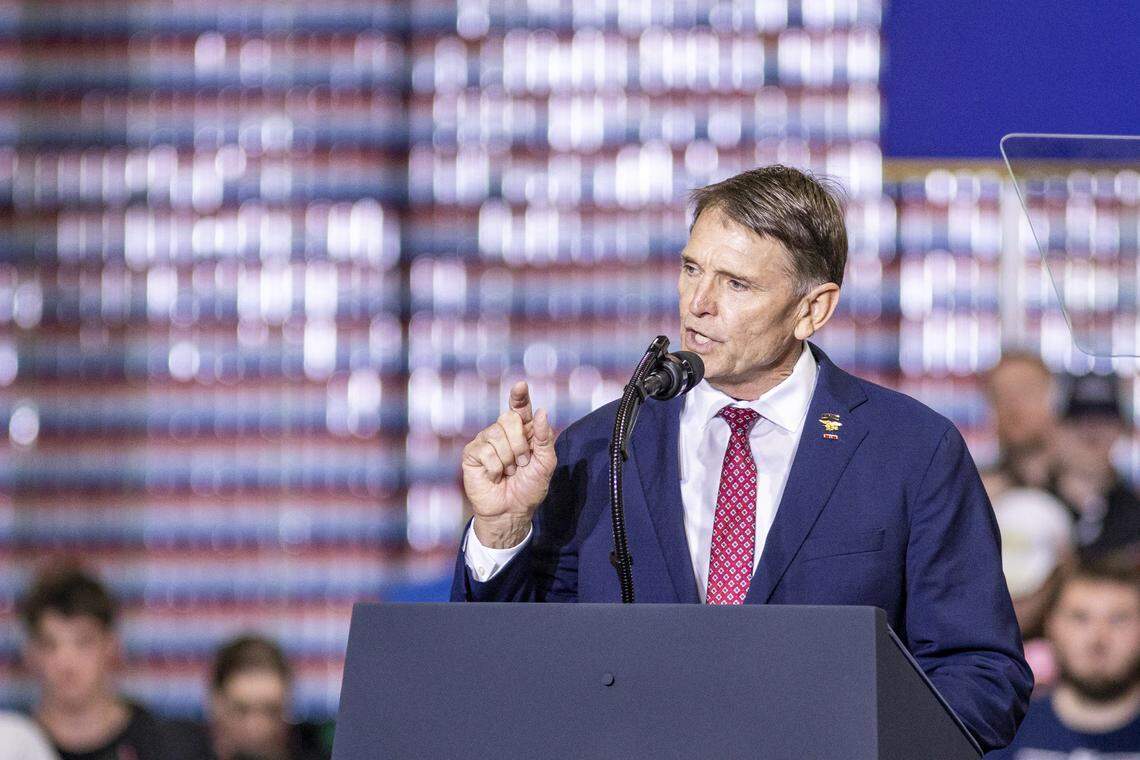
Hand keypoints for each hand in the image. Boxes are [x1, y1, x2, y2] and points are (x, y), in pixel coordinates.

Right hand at [461, 381, 556, 548]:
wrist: (511, 511)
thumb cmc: (529, 488)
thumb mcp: (545, 464)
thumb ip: (544, 438)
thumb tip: (541, 412)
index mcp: (522, 432)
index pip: (520, 408)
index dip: (519, 396)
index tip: (521, 386)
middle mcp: (502, 433)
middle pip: (510, 419)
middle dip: (520, 444)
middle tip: (522, 464)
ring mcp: (485, 441)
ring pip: (497, 434)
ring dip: (509, 459)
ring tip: (509, 472)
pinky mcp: (472, 453)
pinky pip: (486, 451)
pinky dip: (495, 468)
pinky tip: (495, 476)